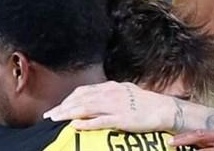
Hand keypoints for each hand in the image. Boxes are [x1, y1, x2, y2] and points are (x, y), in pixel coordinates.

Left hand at [44, 81, 174, 131]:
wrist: (164, 109)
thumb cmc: (146, 103)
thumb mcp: (126, 93)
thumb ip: (110, 94)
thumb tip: (95, 98)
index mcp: (111, 87)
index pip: (84, 92)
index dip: (68, 99)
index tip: (57, 108)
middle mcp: (111, 93)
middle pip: (81, 99)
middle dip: (63, 107)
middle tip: (49, 116)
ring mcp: (116, 105)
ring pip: (87, 108)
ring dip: (69, 113)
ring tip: (56, 119)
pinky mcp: (122, 118)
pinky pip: (100, 120)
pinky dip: (86, 122)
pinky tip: (75, 125)